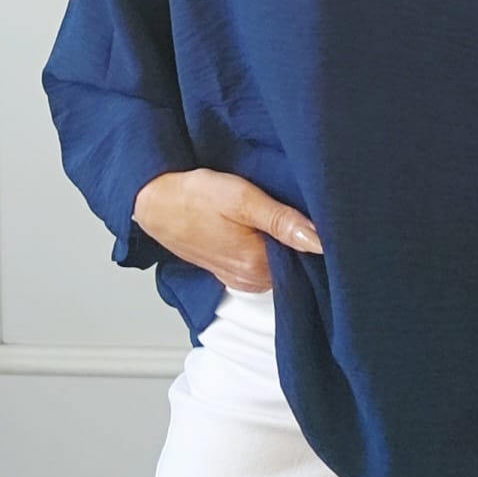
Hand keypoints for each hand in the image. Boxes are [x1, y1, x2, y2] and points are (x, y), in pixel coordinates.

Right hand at [131, 168, 322, 291]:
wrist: (155, 203)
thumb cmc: (195, 196)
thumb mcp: (242, 198)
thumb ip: (282, 220)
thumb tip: (322, 241)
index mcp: (258, 265)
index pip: (307, 258)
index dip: (315, 236)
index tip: (319, 214)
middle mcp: (252, 280)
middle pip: (295, 263)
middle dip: (300, 239)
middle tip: (299, 208)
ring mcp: (241, 279)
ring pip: (279, 263)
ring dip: (283, 243)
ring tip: (279, 216)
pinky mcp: (232, 271)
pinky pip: (262, 264)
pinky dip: (267, 247)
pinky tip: (262, 228)